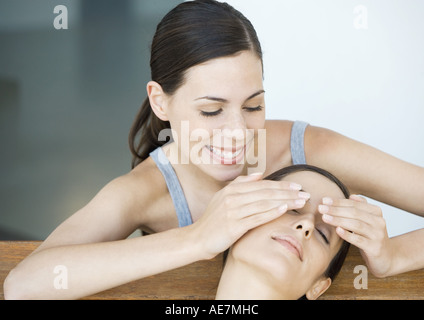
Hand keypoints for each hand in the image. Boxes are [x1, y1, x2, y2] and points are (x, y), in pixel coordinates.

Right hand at [191, 173, 309, 258]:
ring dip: (285, 201)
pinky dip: (271, 213)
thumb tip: (259, 173)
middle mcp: (232, 197)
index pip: (262, 184)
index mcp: (231, 189)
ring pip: (264, 203)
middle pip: (266, 192)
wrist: (197, 238)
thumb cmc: (213, 220)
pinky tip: (284, 210)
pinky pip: (256, 218)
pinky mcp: (233, 226)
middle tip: (305, 193)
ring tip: (301, 201)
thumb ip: (240, 184)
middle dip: (288, 192)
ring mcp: (232, 211)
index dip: (281, 184)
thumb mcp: (223, 197)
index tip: (297, 185)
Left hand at [319, 195, 393, 277]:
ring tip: (324, 217)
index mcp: (376, 212)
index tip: (324, 200)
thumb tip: (352, 195)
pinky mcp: (375, 248)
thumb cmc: (371, 237)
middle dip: (335, 209)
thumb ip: (361, 208)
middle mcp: (379, 222)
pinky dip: (348, 234)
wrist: (386, 258)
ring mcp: (378, 235)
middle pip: (354, 213)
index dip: (339, 201)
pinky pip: (359, 240)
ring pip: (356, 225)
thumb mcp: (367, 221)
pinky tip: (337, 230)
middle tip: (321, 208)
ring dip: (338, 220)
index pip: (355, 204)